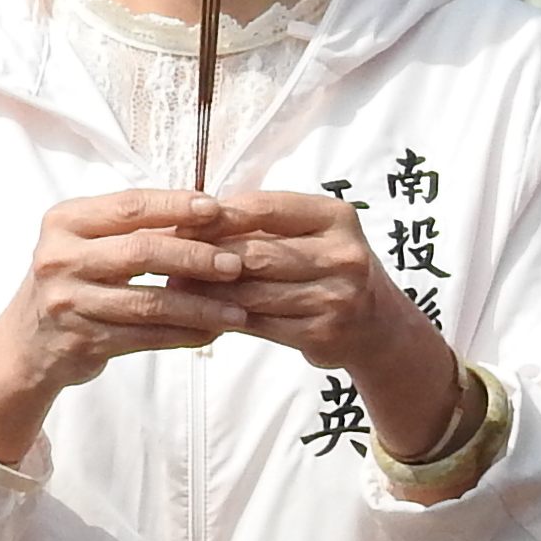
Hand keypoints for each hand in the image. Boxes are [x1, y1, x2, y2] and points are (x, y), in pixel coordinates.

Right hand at [0, 188, 245, 464]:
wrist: (26, 344)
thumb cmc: (71, 281)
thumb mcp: (85, 242)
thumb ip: (131, 227)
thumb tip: (207, 213)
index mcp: (65, 222)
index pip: (129, 206)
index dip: (176, 206)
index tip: (218, 209)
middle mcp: (60, 258)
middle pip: (141, 252)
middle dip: (195, 256)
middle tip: (236, 263)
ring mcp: (68, 302)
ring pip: (148, 302)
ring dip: (199, 306)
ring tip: (237, 309)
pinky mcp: (82, 340)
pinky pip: (146, 337)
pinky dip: (184, 335)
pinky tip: (213, 332)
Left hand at [169, 189, 465, 452]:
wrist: (377, 325)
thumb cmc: (325, 267)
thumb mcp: (310, 233)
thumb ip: (261, 223)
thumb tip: (188, 218)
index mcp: (336, 217)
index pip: (265, 208)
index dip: (218, 215)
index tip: (178, 219)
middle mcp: (343, 255)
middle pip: (256, 252)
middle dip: (206, 256)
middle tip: (163, 257)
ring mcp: (336, 296)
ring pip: (253, 292)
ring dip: (207, 291)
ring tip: (172, 285)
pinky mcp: (323, 333)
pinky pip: (261, 323)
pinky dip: (225, 317)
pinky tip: (200, 312)